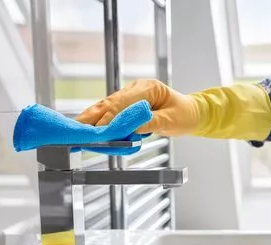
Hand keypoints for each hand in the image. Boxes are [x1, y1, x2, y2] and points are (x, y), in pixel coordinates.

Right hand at [75, 79, 199, 135]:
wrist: (193, 113)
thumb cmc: (185, 115)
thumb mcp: (171, 121)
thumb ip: (150, 123)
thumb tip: (130, 129)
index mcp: (148, 88)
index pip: (123, 102)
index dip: (109, 117)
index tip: (99, 130)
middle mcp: (136, 89)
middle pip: (110, 102)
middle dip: (93, 116)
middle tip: (78, 128)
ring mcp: (131, 96)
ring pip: (107, 106)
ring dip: (93, 118)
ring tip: (78, 129)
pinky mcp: (129, 105)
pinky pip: (112, 112)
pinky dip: (101, 120)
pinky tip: (90, 127)